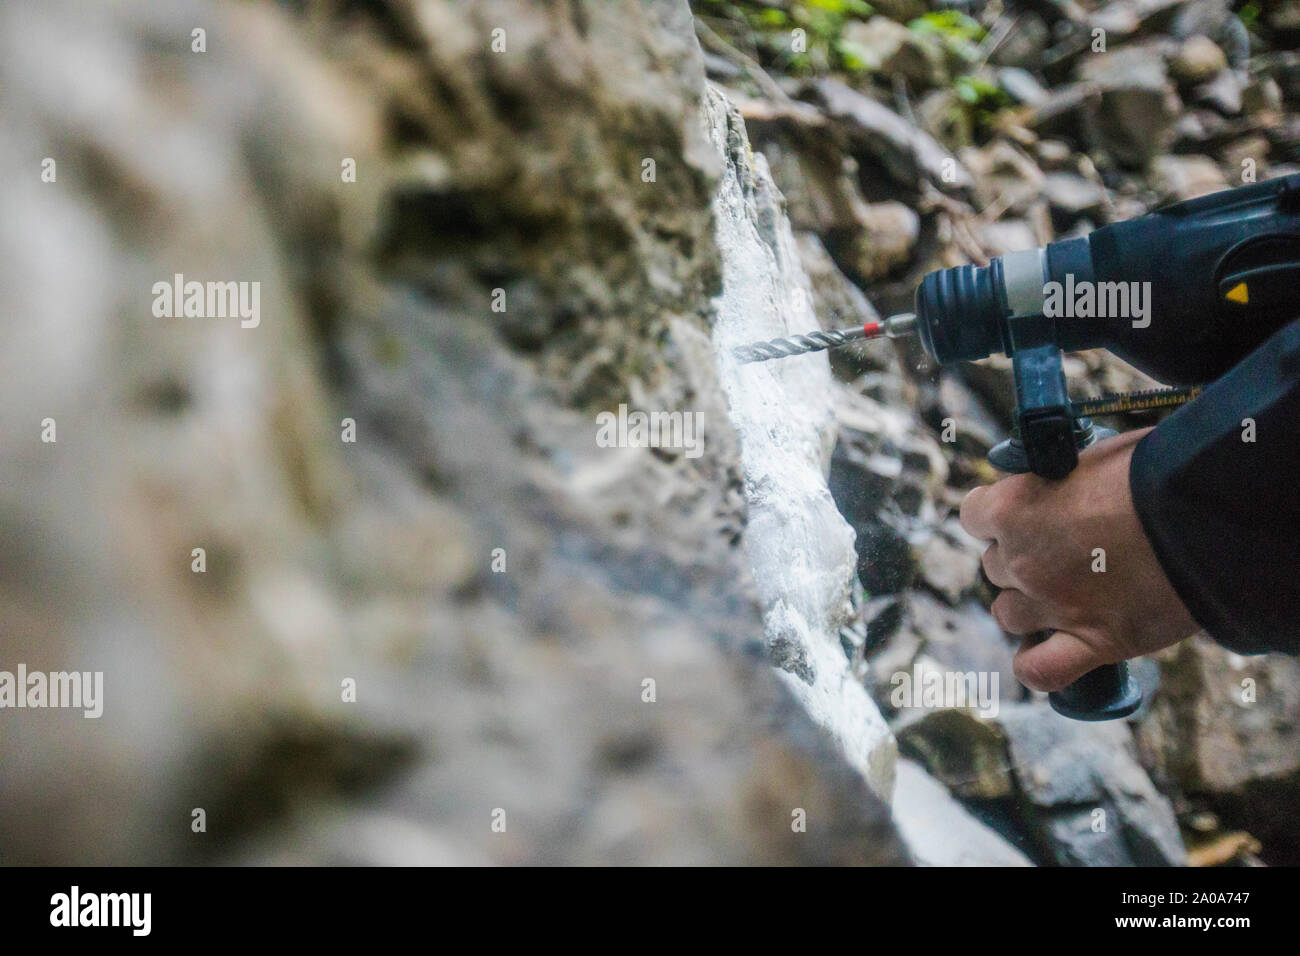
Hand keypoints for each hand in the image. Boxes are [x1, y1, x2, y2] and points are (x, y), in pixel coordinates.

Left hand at [959, 427, 1200, 692]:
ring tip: (1063, 595)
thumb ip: (1057, 477)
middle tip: (1061, 552)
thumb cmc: (1155, 473)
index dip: (996, 517)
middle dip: (1019, 560)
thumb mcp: (1093, 456)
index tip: (1021, 516)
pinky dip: (1037, 667)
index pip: (973, 516)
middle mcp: (1021, 559)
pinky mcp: (1092, 642)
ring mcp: (1053, 605)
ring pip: (1008, 616)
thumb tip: (1050, 479)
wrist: (1209, 517)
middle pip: (994, 567)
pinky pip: (1040, 670)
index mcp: (1013, 507)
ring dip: (1027, 607)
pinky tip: (1047, 655)